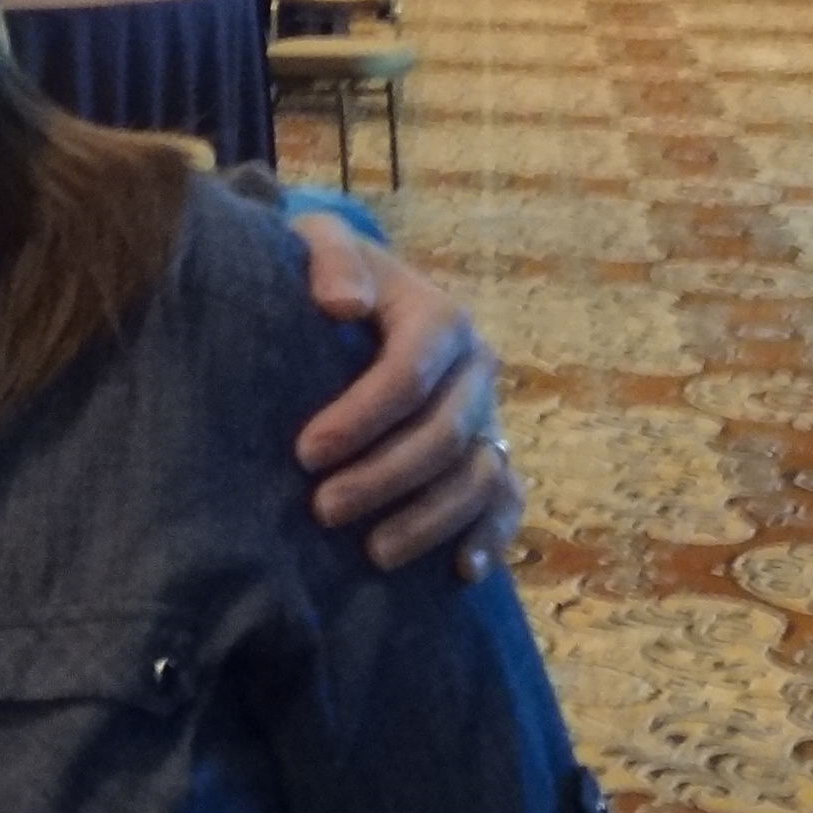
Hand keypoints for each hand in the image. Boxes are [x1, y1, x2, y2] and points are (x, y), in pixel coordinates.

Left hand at [286, 215, 517, 579]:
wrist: (358, 291)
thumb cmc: (329, 272)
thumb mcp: (318, 241)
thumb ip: (329, 259)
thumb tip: (342, 305)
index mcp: (440, 317)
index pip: (409, 374)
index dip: (361, 418)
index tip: (306, 452)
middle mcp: (477, 368)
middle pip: (444, 435)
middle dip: (385, 478)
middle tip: (323, 509)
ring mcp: (489, 415)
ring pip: (478, 477)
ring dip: (430, 520)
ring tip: (374, 552)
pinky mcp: (492, 452)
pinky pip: (506, 499)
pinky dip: (490, 536)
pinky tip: (461, 572)